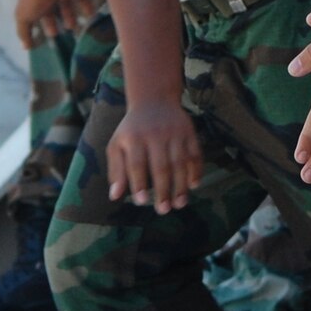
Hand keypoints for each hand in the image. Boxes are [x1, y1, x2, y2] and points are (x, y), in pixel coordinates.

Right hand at [13, 0, 95, 48]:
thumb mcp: (23, 18)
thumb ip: (24, 32)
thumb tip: (25, 47)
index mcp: (32, 2)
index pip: (35, 15)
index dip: (40, 26)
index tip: (45, 37)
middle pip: (51, 11)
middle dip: (53, 23)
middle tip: (58, 33)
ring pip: (66, 5)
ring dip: (69, 16)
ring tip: (72, 27)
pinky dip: (86, 7)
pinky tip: (90, 16)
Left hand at [107, 99, 200, 213]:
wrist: (154, 100)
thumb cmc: (132, 130)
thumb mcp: (117, 145)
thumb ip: (116, 170)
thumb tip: (115, 195)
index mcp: (134, 138)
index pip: (136, 163)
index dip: (139, 183)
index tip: (142, 201)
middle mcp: (155, 134)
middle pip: (161, 165)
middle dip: (163, 190)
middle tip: (163, 210)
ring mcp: (174, 132)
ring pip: (180, 162)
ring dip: (181, 185)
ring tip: (180, 203)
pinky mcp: (189, 132)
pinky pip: (195, 153)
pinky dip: (196, 170)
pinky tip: (194, 185)